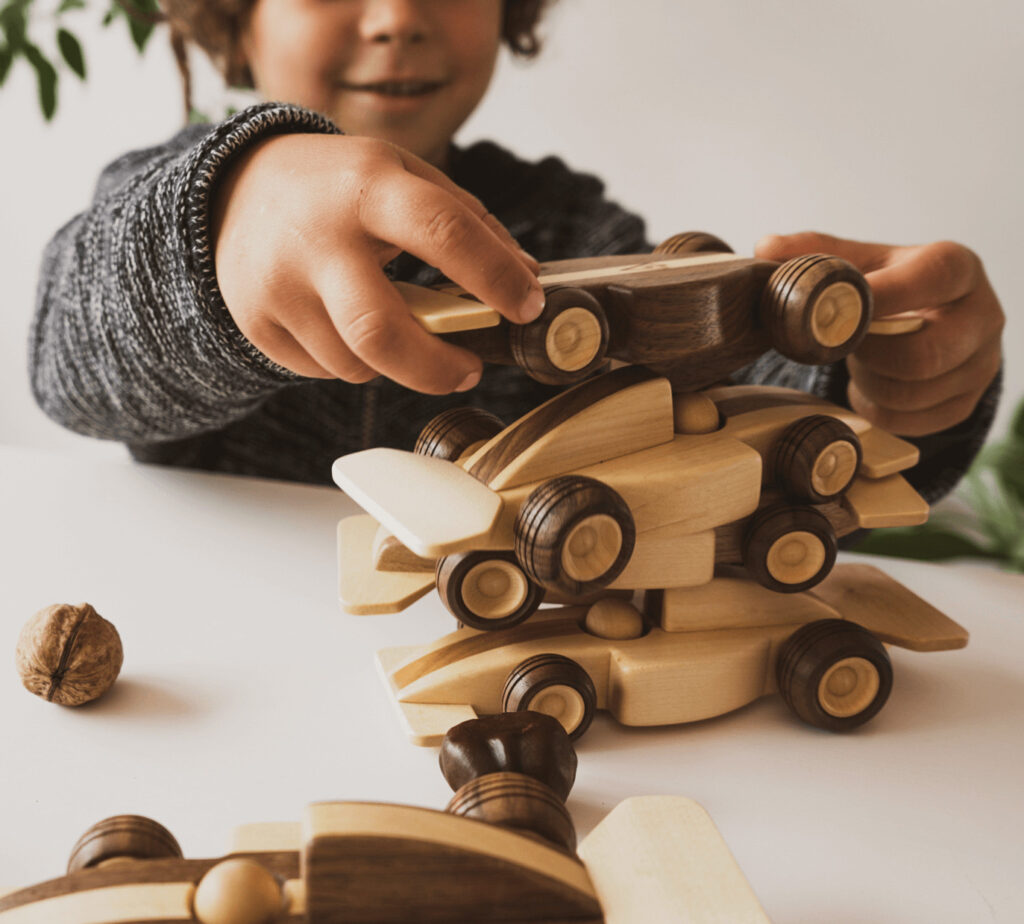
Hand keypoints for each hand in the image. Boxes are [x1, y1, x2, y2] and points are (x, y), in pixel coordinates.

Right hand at [211, 134, 542, 393]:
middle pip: (381, 332)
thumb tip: (527, 277)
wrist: (237, 190)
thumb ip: (468, 222)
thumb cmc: (338, 186)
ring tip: (396, 327)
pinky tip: (346, 324)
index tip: (529, 308)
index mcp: (368, 187)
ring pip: (356, 364)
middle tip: (469, 371)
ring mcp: (279, 286)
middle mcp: (318, 238)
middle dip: (437, 367)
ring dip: (394, 363)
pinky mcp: (257, 324)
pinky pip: (324, 371)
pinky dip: (353, 361)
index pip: (444, 233)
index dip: (496, 277)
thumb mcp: (404, 175)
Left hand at [756, 232, 1003, 436]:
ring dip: (867, 381)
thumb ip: (817, 252)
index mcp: (957, 268)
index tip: (835, 308)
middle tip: (841, 344)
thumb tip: (765, 247)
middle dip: (868, 355)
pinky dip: (874, 407)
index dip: (880, 297)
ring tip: (857, 360)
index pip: (929, 280)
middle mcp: (983, 316)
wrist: (932, 321)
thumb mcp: (861, 261)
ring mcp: (981, 365)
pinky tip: (867, 384)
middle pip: (923, 356)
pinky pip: (908, 421)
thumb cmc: (891, 286)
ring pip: (911, 393)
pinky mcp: (966, 403)